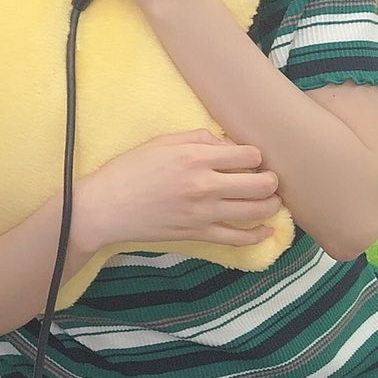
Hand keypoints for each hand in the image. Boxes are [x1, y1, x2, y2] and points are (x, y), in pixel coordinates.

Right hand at [71, 129, 280, 254]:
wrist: (105, 207)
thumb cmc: (129, 170)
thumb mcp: (161, 142)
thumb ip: (198, 138)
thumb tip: (228, 145)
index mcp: (195, 157)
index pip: (249, 155)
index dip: (256, 156)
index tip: (251, 159)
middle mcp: (205, 185)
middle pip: (261, 183)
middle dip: (272, 180)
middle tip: (268, 179)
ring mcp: (204, 213)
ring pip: (257, 210)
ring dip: (271, 204)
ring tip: (271, 200)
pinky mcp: (199, 234)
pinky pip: (240, 238)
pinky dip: (259, 234)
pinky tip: (266, 229)